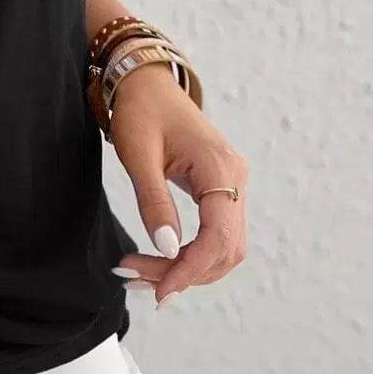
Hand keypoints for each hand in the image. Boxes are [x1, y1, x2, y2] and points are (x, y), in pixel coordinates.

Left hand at [104, 62, 250, 307]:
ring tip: (141, 276)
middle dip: (184, 273)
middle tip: (137, 281)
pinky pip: (216, 233)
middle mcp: (235, 178)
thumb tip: (167, 249)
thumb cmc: (140, 110)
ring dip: (188, 269)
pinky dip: (191, 254)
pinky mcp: (221, 188)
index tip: (158, 292)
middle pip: (225, 249)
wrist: (146, 81)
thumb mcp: (139, 154)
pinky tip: (161, 261)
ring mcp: (232, 183)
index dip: (191, 271)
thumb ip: (154, 201)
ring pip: (224, 247)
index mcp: (220, 168)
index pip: (218, 237)